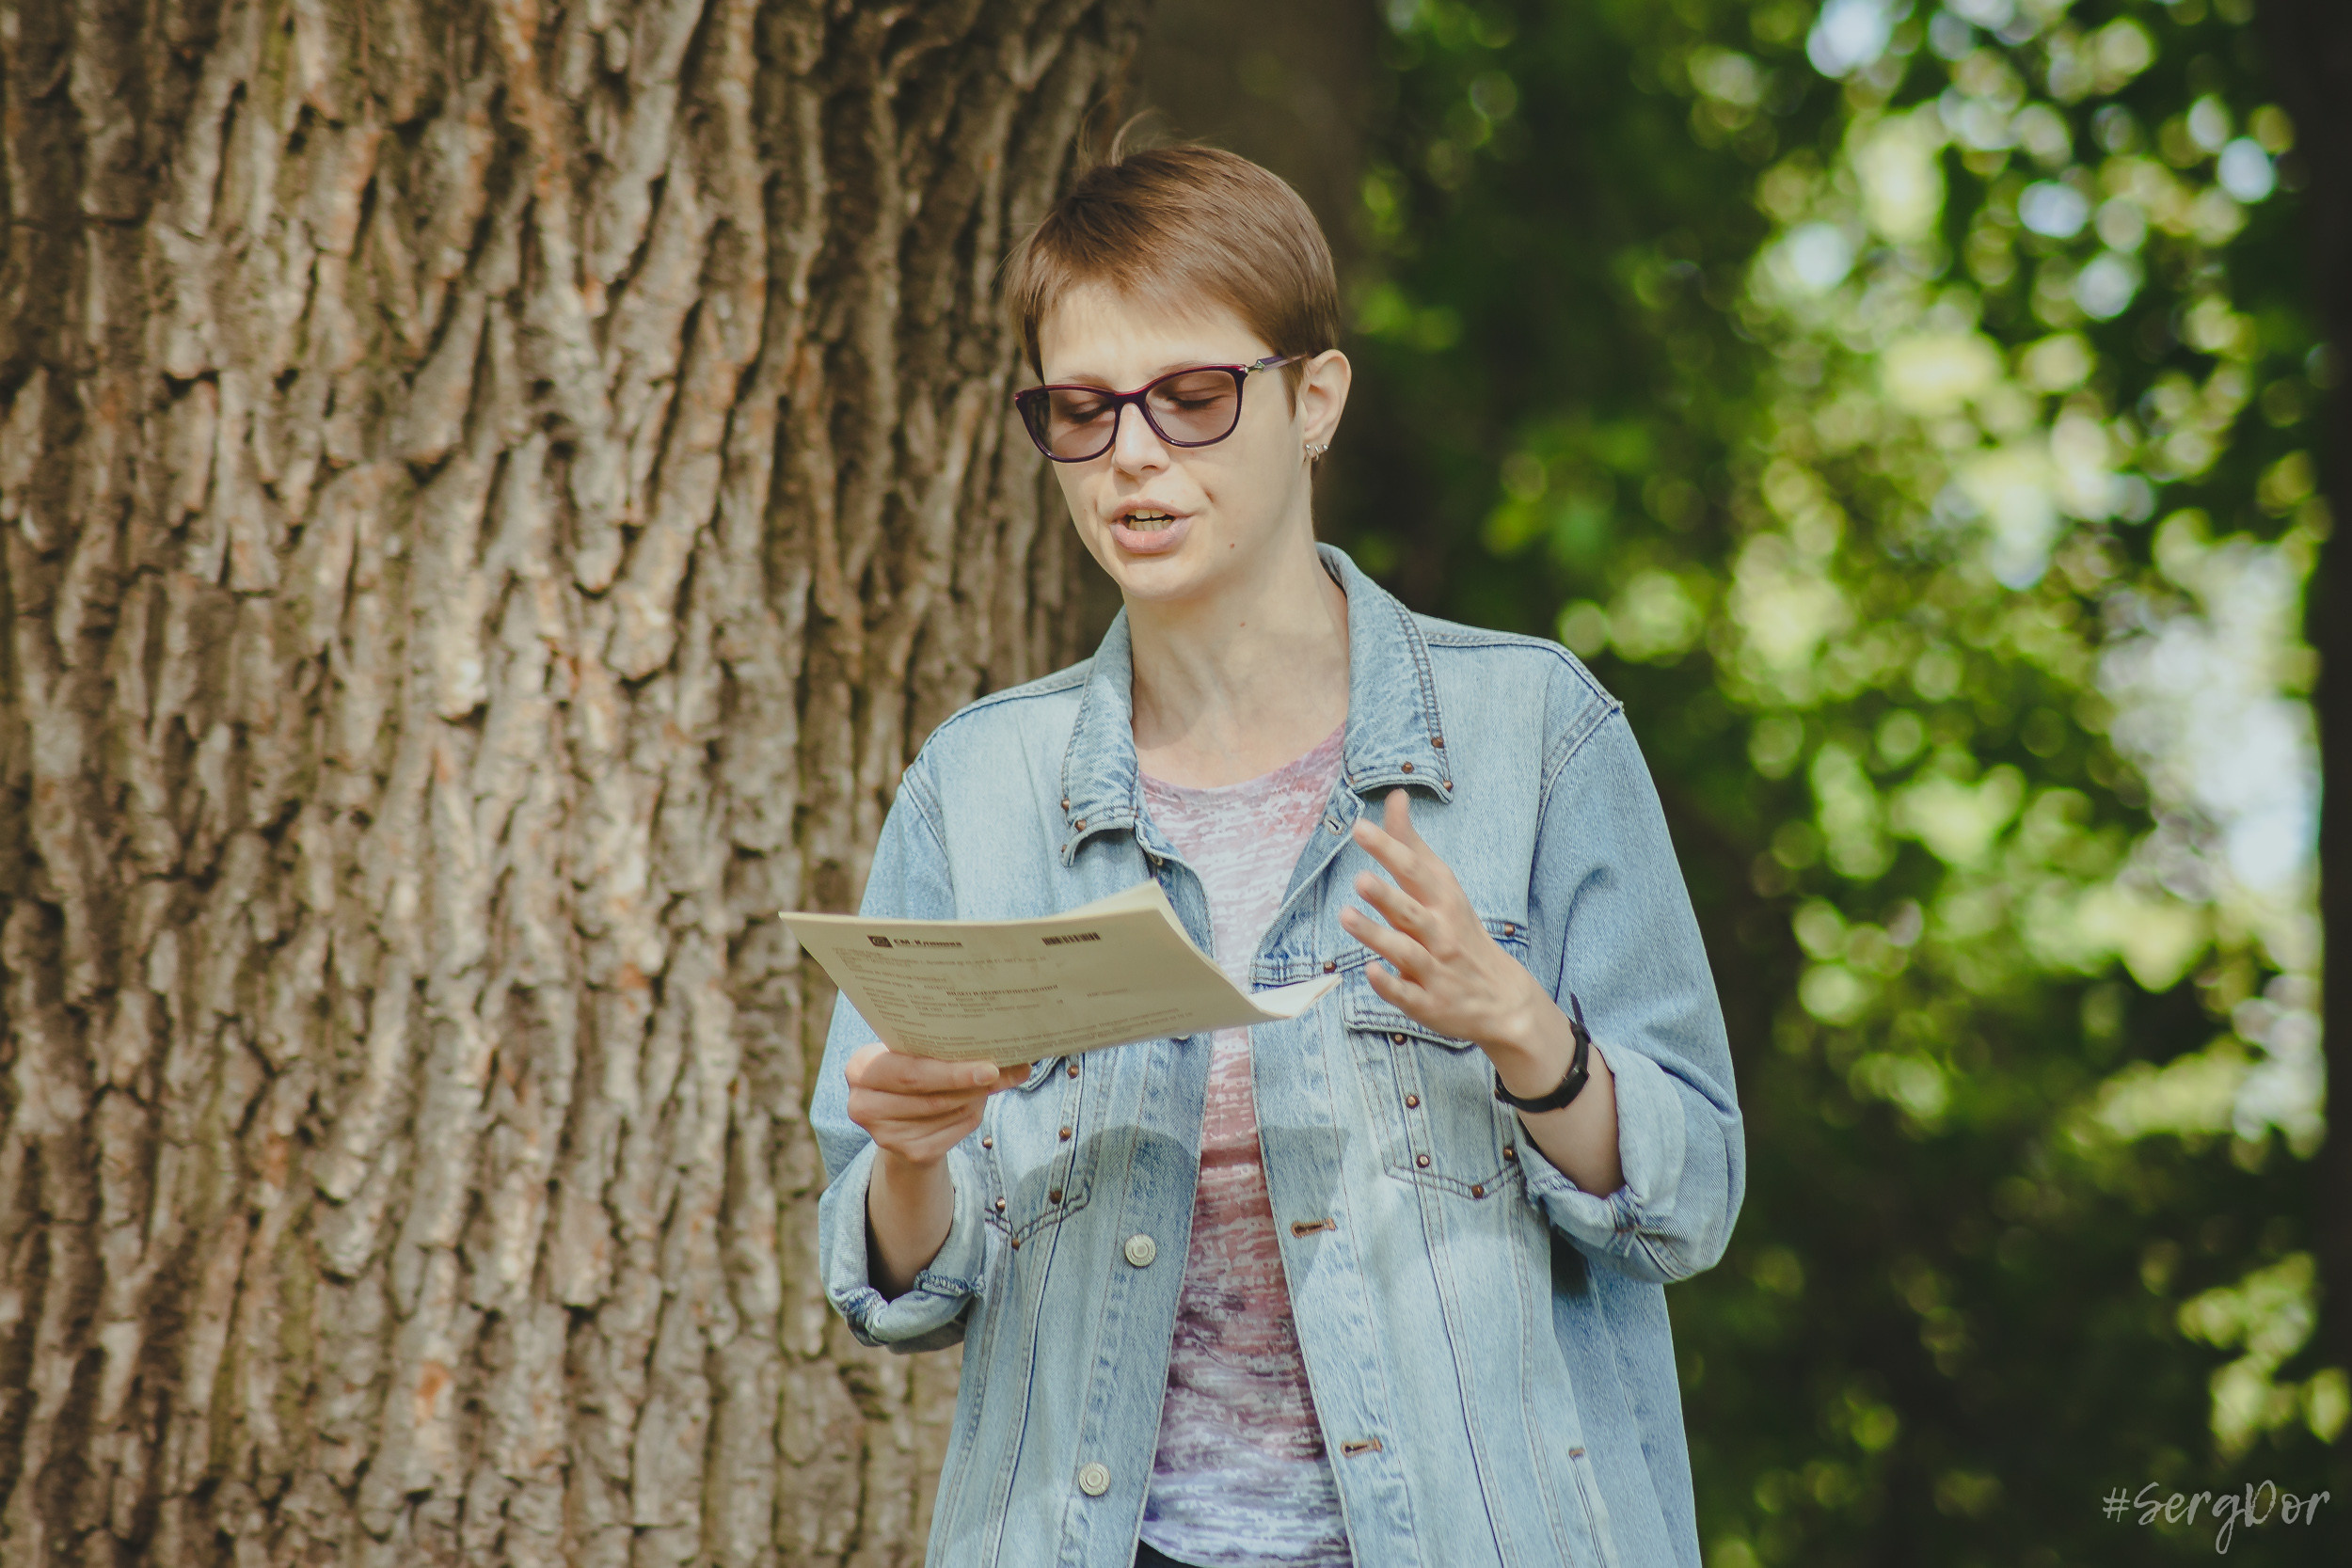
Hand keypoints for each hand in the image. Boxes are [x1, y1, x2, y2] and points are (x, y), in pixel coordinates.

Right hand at [845, 1043, 1029, 1168]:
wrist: (898, 1116)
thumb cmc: (907, 1071)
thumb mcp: (907, 1054)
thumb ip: (934, 1047)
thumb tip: (992, 1041)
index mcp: (859, 1069)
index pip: (910, 1072)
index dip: (952, 1072)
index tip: (989, 1067)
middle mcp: (863, 1105)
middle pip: (930, 1097)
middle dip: (969, 1084)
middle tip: (1000, 1073)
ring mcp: (884, 1135)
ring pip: (945, 1113)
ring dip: (975, 1097)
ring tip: (996, 1080)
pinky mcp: (909, 1153)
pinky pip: (952, 1132)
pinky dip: (971, 1115)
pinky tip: (980, 1101)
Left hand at [1340, 789, 1551, 1066]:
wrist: (1502, 998)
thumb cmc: (1459, 931)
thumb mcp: (1442, 886)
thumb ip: (1411, 844)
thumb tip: (1395, 796)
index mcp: (1443, 901)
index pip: (1415, 871)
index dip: (1389, 850)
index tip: (1361, 828)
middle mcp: (1440, 933)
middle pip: (1412, 911)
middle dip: (1387, 896)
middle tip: (1360, 879)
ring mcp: (1436, 970)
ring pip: (1406, 952)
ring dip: (1378, 935)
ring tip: (1347, 916)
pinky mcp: (1428, 1003)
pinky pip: (1408, 994)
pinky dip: (1390, 984)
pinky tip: (1370, 972)